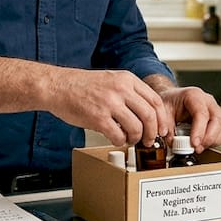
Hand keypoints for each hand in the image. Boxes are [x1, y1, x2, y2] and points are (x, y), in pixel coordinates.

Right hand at [46, 69, 171, 146]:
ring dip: (135, 138)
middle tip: (149, 140)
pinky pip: (118, 135)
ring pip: (136, 127)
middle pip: (149, 115)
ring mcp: (109, 103)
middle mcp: (121, 89)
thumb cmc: (81, 85)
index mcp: (126, 79)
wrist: (57, 86)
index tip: (163, 129)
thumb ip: (129, 93)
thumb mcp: (111, 80)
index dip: (162, 118)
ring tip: (129, 139)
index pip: (155, 100)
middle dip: (153, 132)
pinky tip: (115, 139)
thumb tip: (147, 115)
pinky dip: (120, 141)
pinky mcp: (98, 117)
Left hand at [158, 86, 220, 152]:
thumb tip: (172, 142)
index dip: (199, 131)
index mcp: (194, 96)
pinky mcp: (219, 118)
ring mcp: (216, 108)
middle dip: (209, 138)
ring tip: (199, 147)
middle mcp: (208, 101)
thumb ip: (166, 127)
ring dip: (214, 140)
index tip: (194, 144)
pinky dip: (217, 140)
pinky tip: (205, 143)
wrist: (173, 98)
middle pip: (218, 120)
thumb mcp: (163, 112)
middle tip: (196, 148)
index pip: (201, 114)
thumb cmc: (170, 102)